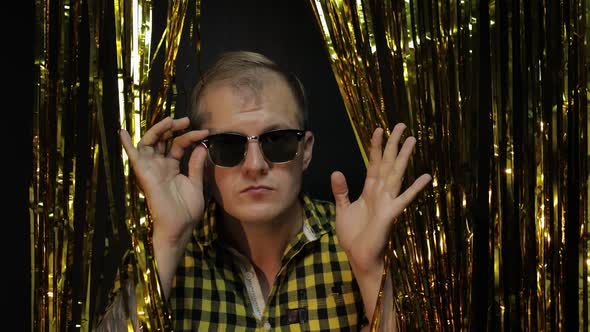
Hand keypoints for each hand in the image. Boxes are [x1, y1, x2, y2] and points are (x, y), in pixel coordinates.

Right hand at [120, 116, 209, 245]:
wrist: (180, 229)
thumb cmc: (187, 211)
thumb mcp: (196, 184)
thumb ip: (196, 165)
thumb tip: (202, 146)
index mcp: (172, 168)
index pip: (179, 144)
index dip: (191, 136)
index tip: (205, 132)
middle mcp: (160, 166)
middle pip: (162, 140)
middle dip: (172, 127)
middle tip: (186, 120)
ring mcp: (152, 170)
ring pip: (149, 143)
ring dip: (158, 130)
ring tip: (170, 121)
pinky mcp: (146, 176)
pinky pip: (134, 158)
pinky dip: (127, 145)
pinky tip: (122, 132)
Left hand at [330, 123, 430, 317]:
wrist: (360, 257)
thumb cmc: (354, 237)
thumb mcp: (343, 210)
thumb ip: (341, 191)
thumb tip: (336, 172)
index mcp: (369, 191)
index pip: (373, 163)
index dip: (376, 147)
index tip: (379, 129)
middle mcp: (380, 193)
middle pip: (388, 163)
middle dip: (393, 144)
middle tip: (401, 125)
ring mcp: (387, 202)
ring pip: (396, 174)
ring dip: (403, 157)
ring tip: (412, 139)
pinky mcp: (390, 213)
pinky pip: (403, 198)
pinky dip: (414, 188)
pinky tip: (426, 176)